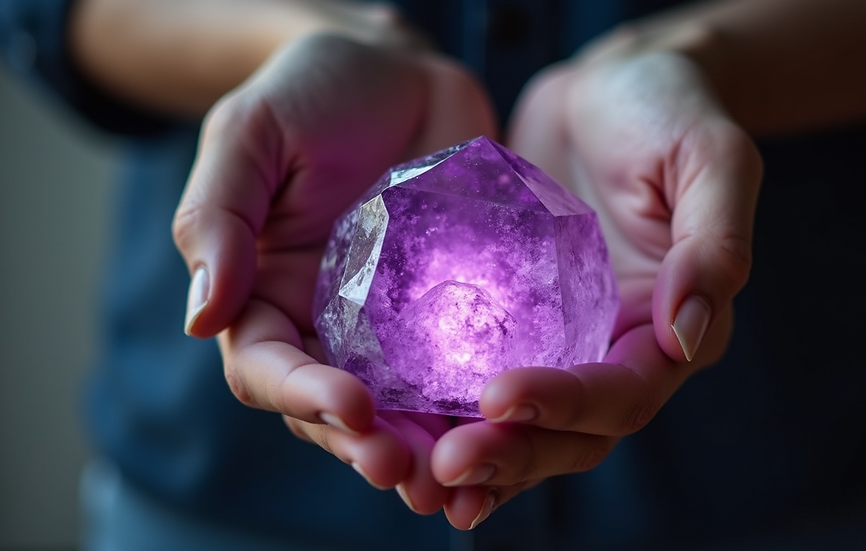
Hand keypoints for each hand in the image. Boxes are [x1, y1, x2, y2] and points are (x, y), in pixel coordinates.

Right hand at [173, 33, 495, 513]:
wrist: (397, 70)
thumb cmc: (311, 92)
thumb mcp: (251, 136)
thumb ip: (219, 219)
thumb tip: (201, 318)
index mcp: (266, 299)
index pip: (270, 368)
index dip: (304, 396)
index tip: (351, 407)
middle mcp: (329, 326)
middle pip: (339, 410)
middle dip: (370, 445)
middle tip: (409, 472)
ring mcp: (395, 325)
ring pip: (405, 405)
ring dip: (428, 447)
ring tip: (460, 476)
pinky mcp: (455, 309)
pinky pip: (467, 364)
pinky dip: (483, 402)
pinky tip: (514, 423)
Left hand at [432, 50, 761, 528]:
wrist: (605, 90)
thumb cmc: (666, 110)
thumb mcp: (709, 156)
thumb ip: (714, 242)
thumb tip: (687, 334)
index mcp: (673, 327)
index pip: (624, 391)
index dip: (567, 405)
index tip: (500, 396)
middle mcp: (619, 350)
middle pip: (572, 432)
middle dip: (514, 455)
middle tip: (446, 465)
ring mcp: (564, 341)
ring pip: (525, 426)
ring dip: (479, 458)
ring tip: (416, 479)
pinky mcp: (516, 321)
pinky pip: (478, 375)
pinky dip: (444, 412)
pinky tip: (397, 429)